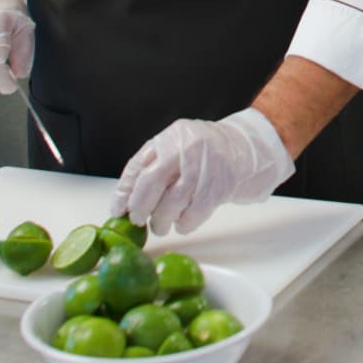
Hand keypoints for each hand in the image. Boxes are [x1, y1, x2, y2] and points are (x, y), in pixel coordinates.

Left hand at [110, 109, 293, 236]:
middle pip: (152, 182)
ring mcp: (204, 168)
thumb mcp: (177, 145)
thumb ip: (153, 163)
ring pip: (172, 202)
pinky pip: (194, 213)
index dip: (124, 191)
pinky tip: (181, 223)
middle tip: (137, 220)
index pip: (138, 165)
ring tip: (161, 225)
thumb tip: (125, 198)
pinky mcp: (219, 188)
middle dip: (140, 206)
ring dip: (161, 220)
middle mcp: (186, 149)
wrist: (245, 148)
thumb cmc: (204, 151)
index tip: (117, 210)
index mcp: (171, 137)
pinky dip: (184, 224)